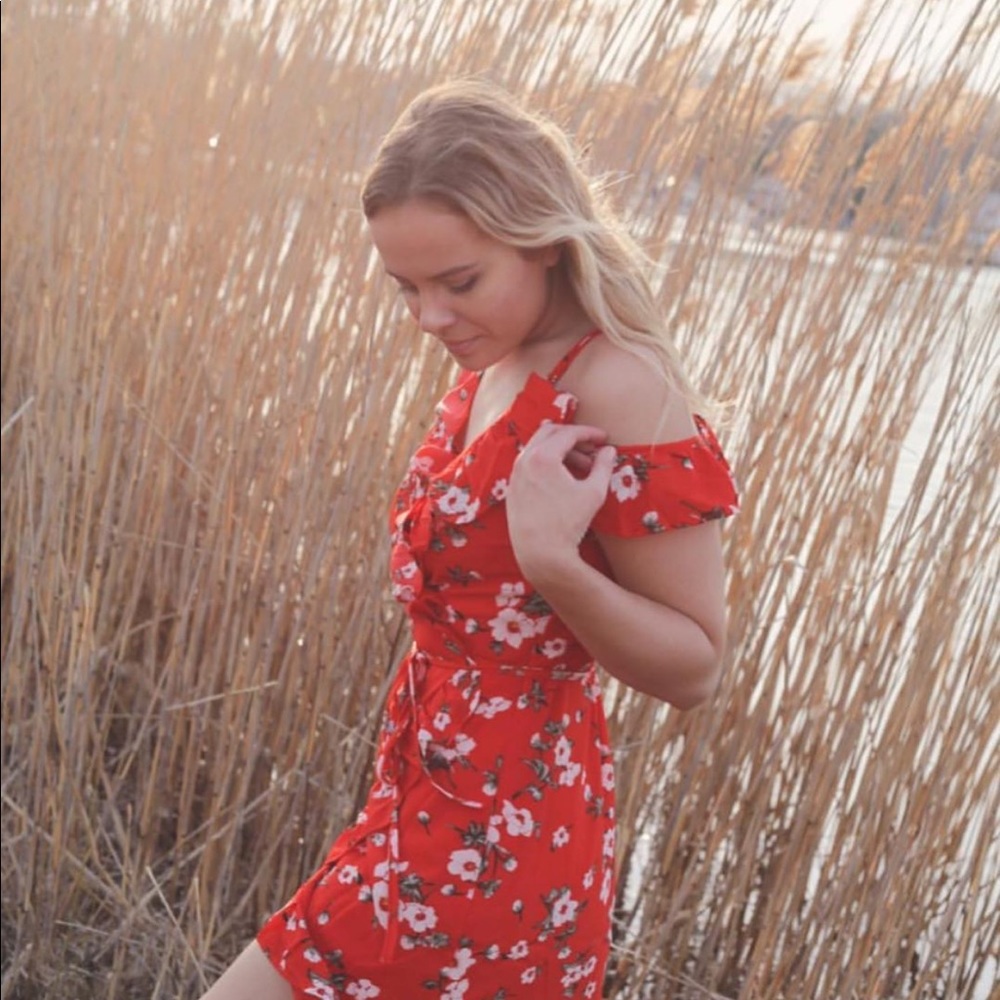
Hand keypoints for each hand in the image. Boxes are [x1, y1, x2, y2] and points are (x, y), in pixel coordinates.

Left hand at [506, 423, 616, 582]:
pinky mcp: (512, 489)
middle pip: (549, 433)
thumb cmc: (568, 524)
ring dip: (561, 451)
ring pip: (538, 449)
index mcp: (543, 457)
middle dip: (573, 437)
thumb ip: (603, 467)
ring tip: (582, 468)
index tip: (604, 438)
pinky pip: (530, 465)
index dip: (589, 433)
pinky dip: (548, 463)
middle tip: (592, 448)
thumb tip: (609, 451)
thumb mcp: (593, 493)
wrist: (540, 553)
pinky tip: (564, 479)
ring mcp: (515, 475)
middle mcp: (524, 461)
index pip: (568, 433)